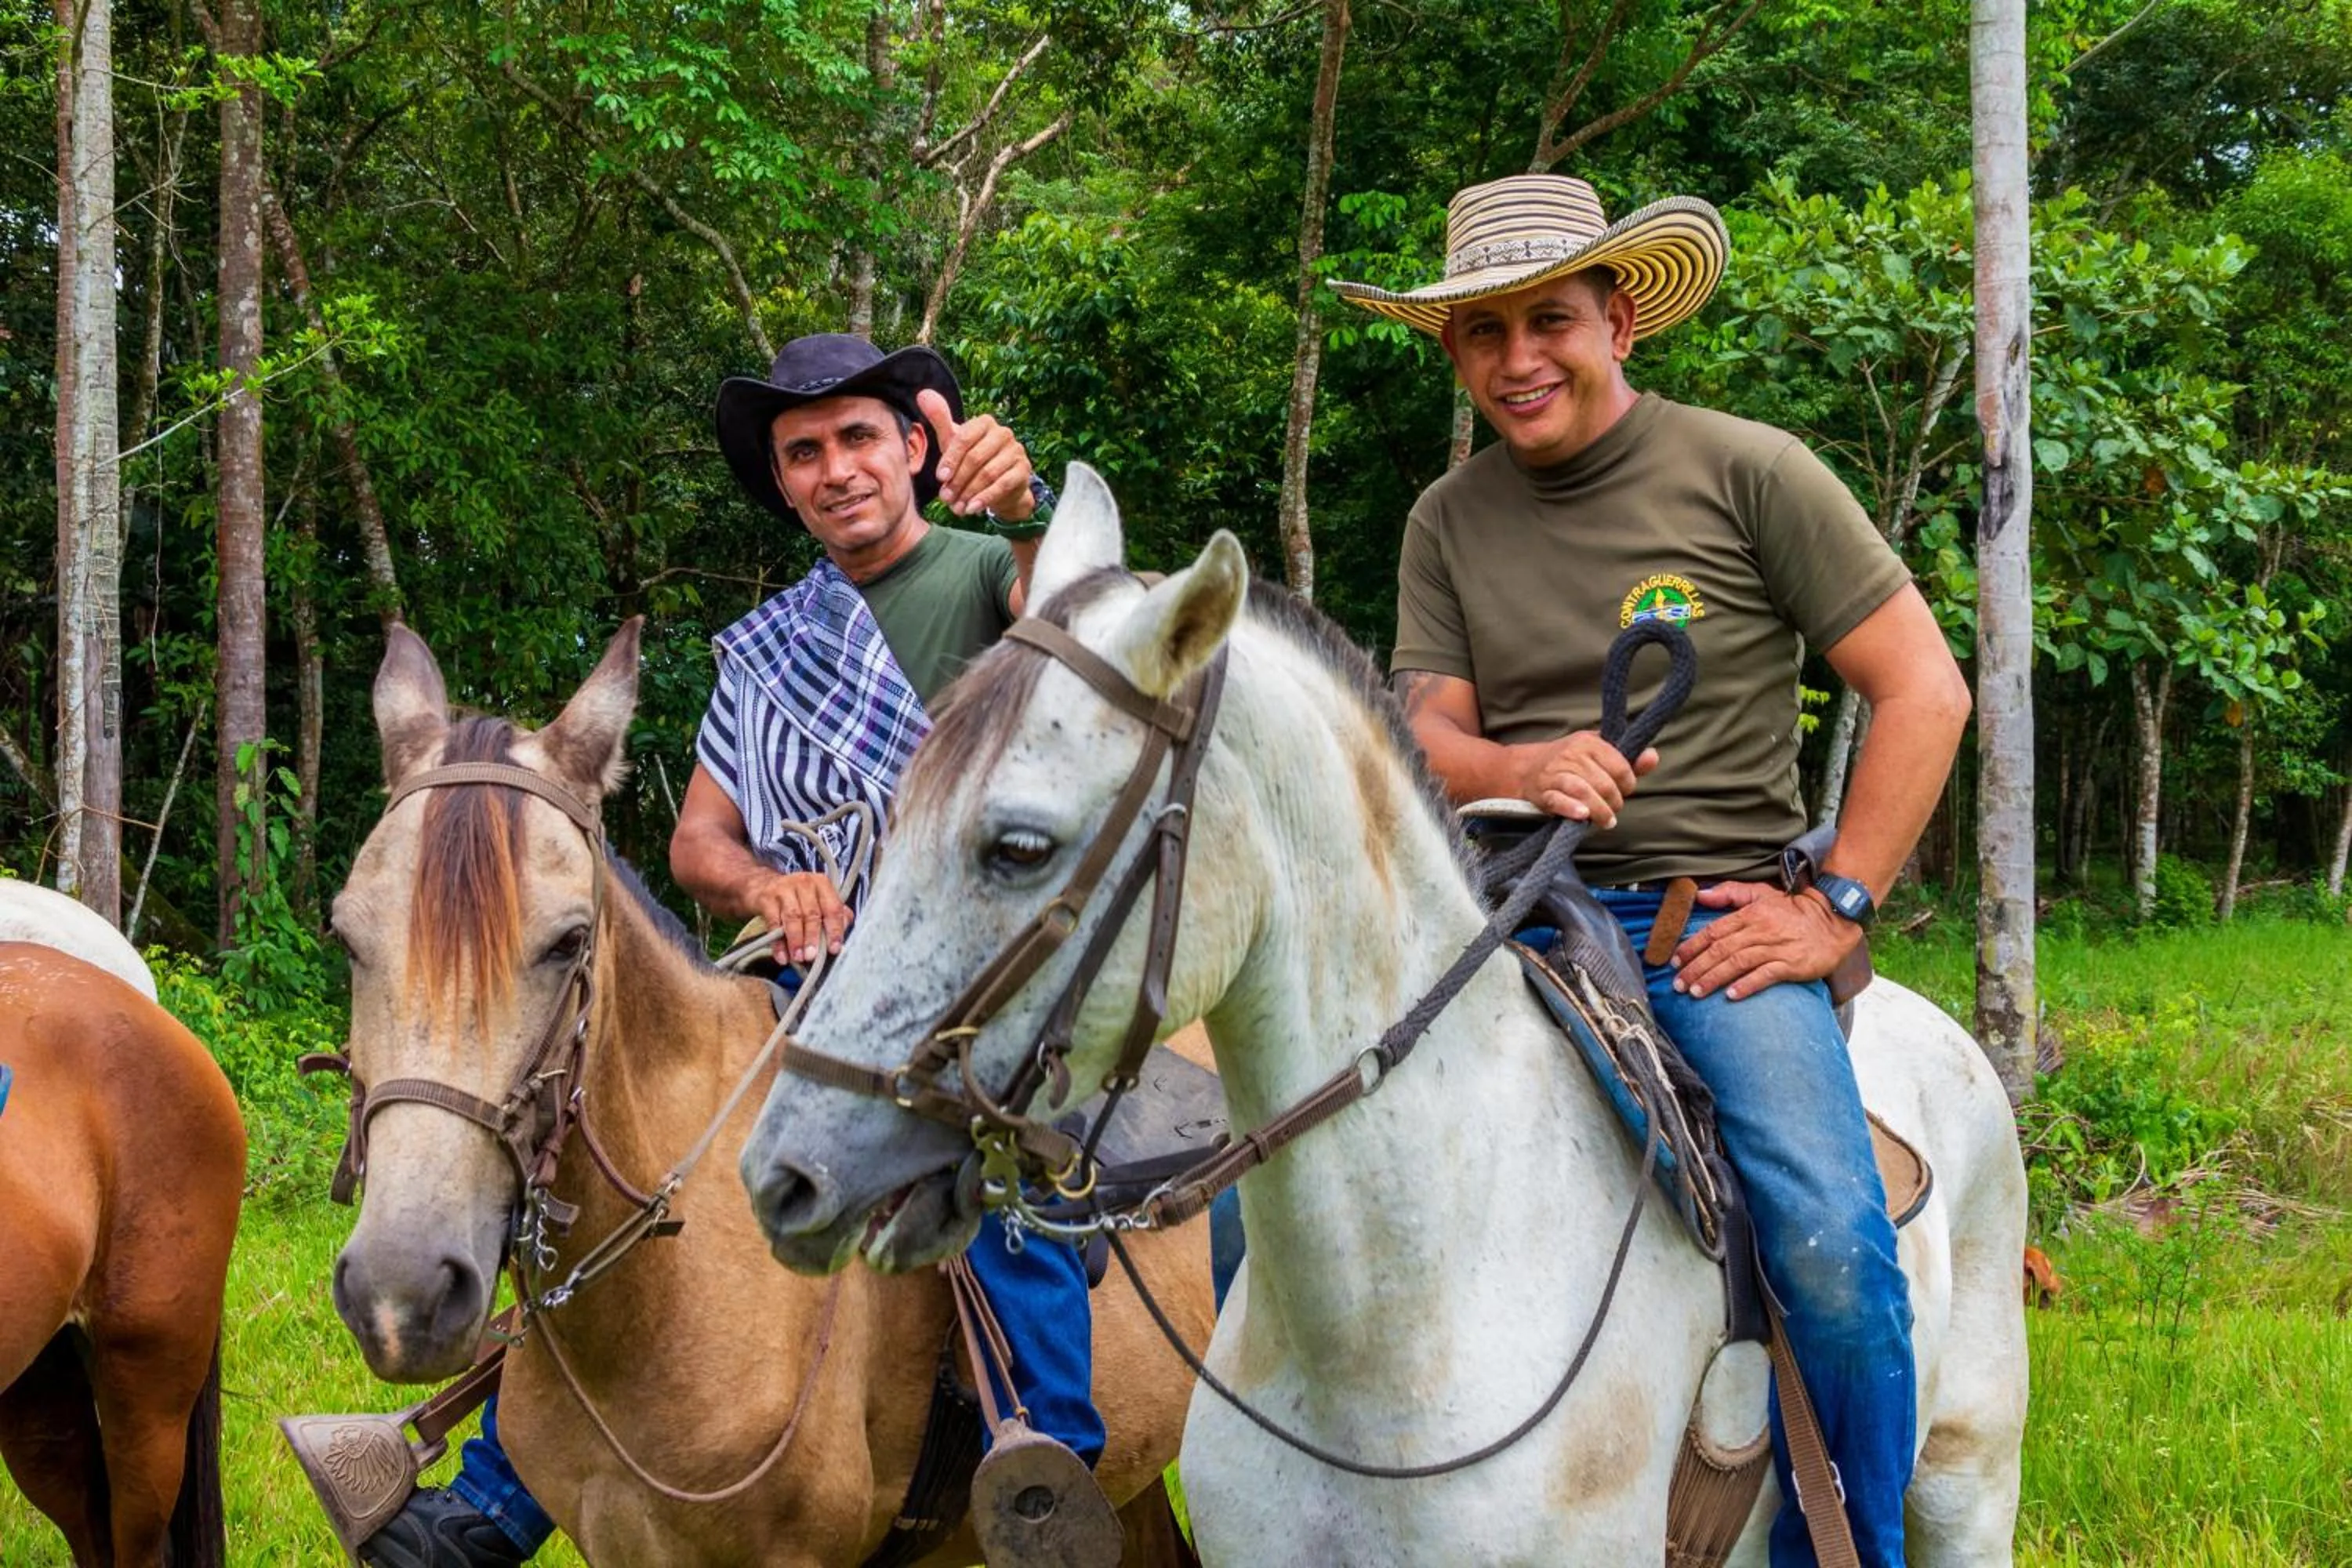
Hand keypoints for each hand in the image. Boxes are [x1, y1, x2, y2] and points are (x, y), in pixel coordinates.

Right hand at [745, 871, 851, 965]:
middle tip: (812, 956)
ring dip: (796, 940)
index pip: (833, 908)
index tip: (834, 949)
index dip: (835, 930)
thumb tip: (842, 938)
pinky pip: (773, 924)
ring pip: (793, 918)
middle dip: (813, 938)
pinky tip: (782, 956)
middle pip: (812, 913)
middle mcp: (804, 883)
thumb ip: (834, 916)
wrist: (763, 885)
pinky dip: (778, 943)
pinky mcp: (766, 899)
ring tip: (798, 958)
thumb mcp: (818, 900)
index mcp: (822, 884)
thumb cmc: (797, 898)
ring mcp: (784, 889)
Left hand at [918, 388, 1035, 518]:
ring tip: (956, 507)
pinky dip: (985, 498)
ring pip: (989, 473)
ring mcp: (1016, 451)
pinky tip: (972, 509)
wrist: (1001, 486)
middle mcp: (1003, 433)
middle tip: (946, 498)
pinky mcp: (1024, 470)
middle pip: (976, 457)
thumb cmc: (974, 460)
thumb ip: (940, 420)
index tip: (940, 478)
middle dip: (958, 480)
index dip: (950, 459)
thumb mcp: (954, 442)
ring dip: (969, 492)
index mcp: (985, 423)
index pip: (964, 438)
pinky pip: (1003, 485)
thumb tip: (924, 394)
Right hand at [1518, 730, 1658, 827]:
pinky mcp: (1542, 792)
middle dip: (1615, 802)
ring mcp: (1554, 773)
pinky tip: (1582, 815)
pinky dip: (1571, 809)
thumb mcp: (1597, 753)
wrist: (1525, 768)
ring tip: (1606, 821)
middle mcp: (1571, 755)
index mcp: (1589, 742)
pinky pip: (1558, 801)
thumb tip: (1652, 756)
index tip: (1624, 791)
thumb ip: (1627, 758)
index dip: (1628, 784)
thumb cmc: (1569, 761)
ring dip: (1600, 811)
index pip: (1620, 767)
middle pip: (1605, 784)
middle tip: (1613, 809)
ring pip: (1584, 792)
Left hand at [1669, 883, 1859, 1000]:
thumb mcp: (1761, 894)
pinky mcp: (1792, 965)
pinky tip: (1731, 996)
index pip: (1714, 931)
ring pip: (1738, 963)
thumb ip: (1730, 893)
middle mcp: (1760, 930)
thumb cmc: (1792, 910)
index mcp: (1750, 914)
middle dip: (1696, 968)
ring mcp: (1777, 948)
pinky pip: (1765, 976)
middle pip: (1721, 950)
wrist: (1832, 921)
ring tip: (1695, 992)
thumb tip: (1700, 894)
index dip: (1692, 947)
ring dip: (1713, 979)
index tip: (1675, 961)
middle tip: (1678, 984)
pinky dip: (1747, 985)